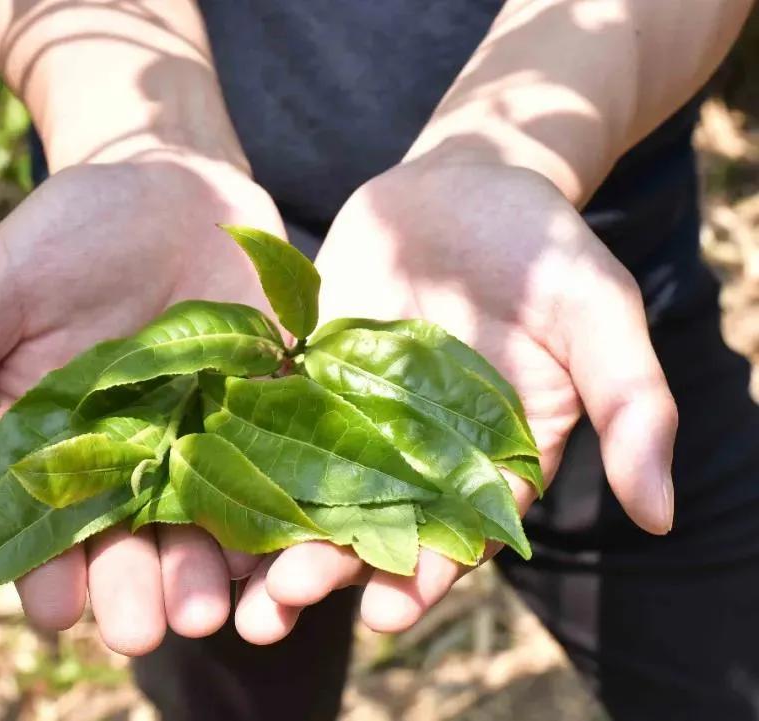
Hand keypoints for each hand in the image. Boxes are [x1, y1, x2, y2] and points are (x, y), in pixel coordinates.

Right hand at [0, 154, 280, 653]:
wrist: (166, 181)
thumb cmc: (64, 234)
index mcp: (53, 446)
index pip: (43, 529)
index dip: (46, 575)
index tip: (55, 612)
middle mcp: (130, 460)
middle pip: (130, 544)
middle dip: (136, 592)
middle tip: (145, 630)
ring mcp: (204, 441)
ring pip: (206, 528)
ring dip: (211, 574)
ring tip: (214, 610)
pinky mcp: (270, 414)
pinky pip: (279, 475)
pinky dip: (283, 516)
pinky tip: (290, 551)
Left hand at [232, 160, 677, 643]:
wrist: (469, 182)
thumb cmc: (546, 249)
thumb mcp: (600, 317)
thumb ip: (631, 407)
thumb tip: (659, 514)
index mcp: (491, 460)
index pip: (458, 536)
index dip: (425, 577)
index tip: (388, 610)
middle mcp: (417, 453)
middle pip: (370, 528)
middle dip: (327, 570)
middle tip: (281, 605)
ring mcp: (355, 416)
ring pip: (310, 488)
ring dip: (271, 536)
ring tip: (231, 584)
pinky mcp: (306, 374)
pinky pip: (269, 419)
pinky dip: (237, 454)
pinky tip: (196, 485)